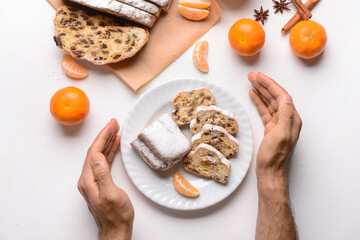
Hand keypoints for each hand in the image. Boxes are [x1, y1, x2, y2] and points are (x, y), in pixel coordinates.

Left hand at [77, 119, 133, 239]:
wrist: (116, 230)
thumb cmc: (116, 215)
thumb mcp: (110, 194)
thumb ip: (102, 174)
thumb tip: (96, 155)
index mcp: (88, 180)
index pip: (94, 152)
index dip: (103, 136)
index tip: (111, 125)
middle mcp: (88, 178)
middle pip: (95, 151)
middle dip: (105, 135)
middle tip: (114, 123)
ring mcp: (93, 180)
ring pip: (99, 155)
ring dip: (107, 142)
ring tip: (116, 130)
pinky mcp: (100, 182)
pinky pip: (103, 162)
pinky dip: (109, 151)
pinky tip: (115, 146)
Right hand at [248, 72, 301, 189]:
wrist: (270, 172)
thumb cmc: (274, 157)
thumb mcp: (281, 135)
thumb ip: (285, 115)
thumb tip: (285, 96)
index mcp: (292, 119)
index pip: (282, 96)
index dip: (270, 85)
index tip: (260, 76)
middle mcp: (287, 119)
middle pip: (275, 97)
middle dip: (264, 85)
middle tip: (252, 75)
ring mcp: (278, 123)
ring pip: (269, 102)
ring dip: (260, 91)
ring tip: (251, 82)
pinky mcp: (270, 128)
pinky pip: (264, 111)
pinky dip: (258, 102)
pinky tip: (253, 95)